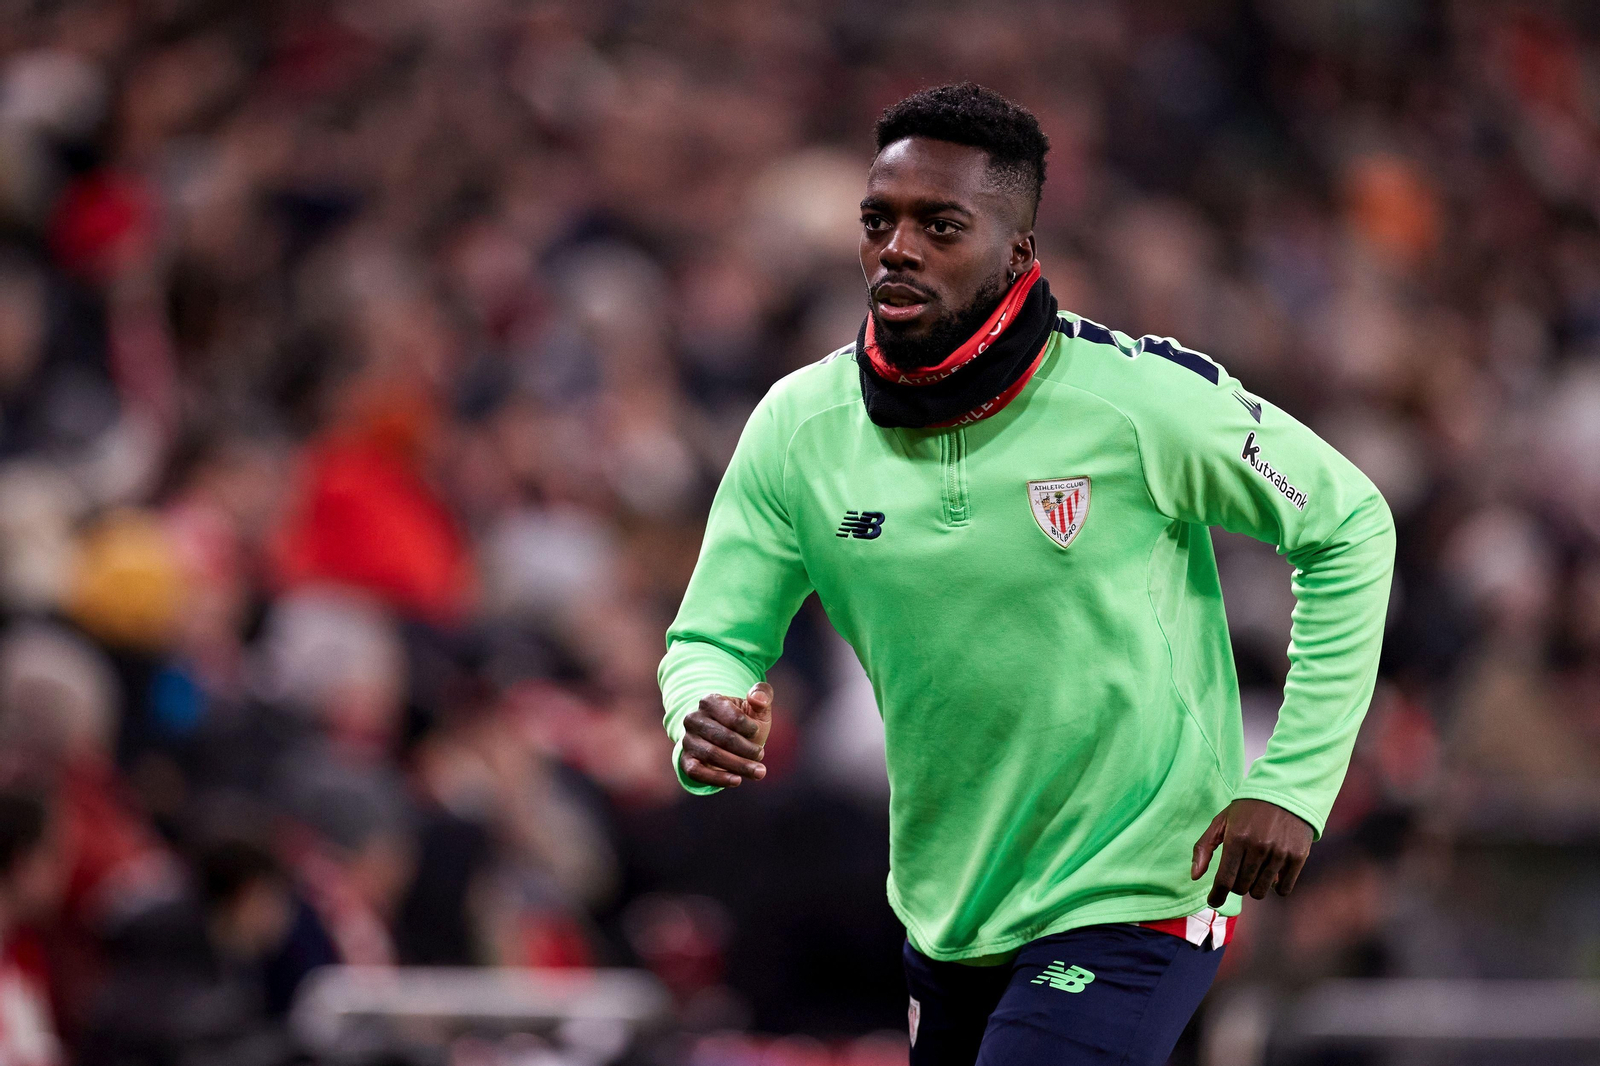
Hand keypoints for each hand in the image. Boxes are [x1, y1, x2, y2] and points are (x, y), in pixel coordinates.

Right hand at [679, 683, 772, 787]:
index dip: (749, 728)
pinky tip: (737, 780)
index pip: (732, 716)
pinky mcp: (686, 760)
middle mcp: (693, 719)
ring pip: (712, 755)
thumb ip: (762, 695)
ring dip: (739, 765)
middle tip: (761, 755)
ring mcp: (687, 740)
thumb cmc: (745, 723)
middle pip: (723, 737)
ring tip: (759, 772)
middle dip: (747, 750)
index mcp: (709, 701)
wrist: (728, 743)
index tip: (756, 732)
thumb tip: (757, 699)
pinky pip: (697, 772)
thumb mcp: (756, 708)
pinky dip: (718, 778)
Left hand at [1191, 798, 1312, 906]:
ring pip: (1260, 891)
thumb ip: (1204, 848)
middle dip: (1236, 885)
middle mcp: (1258, 847)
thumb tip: (1194, 876)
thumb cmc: (1247, 810)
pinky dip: (1275, 887)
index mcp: (1236, 838)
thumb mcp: (1221, 822)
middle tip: (1238, 872)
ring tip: (1254, 872)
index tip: (1214, 901)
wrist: (1284, 793)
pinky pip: (1283, 889)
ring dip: (1254, 887)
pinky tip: (1271, 875)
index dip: (1217, 896)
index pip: (1224, 880)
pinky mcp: (1297, 857)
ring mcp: (1280, 853)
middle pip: (1241, 888)